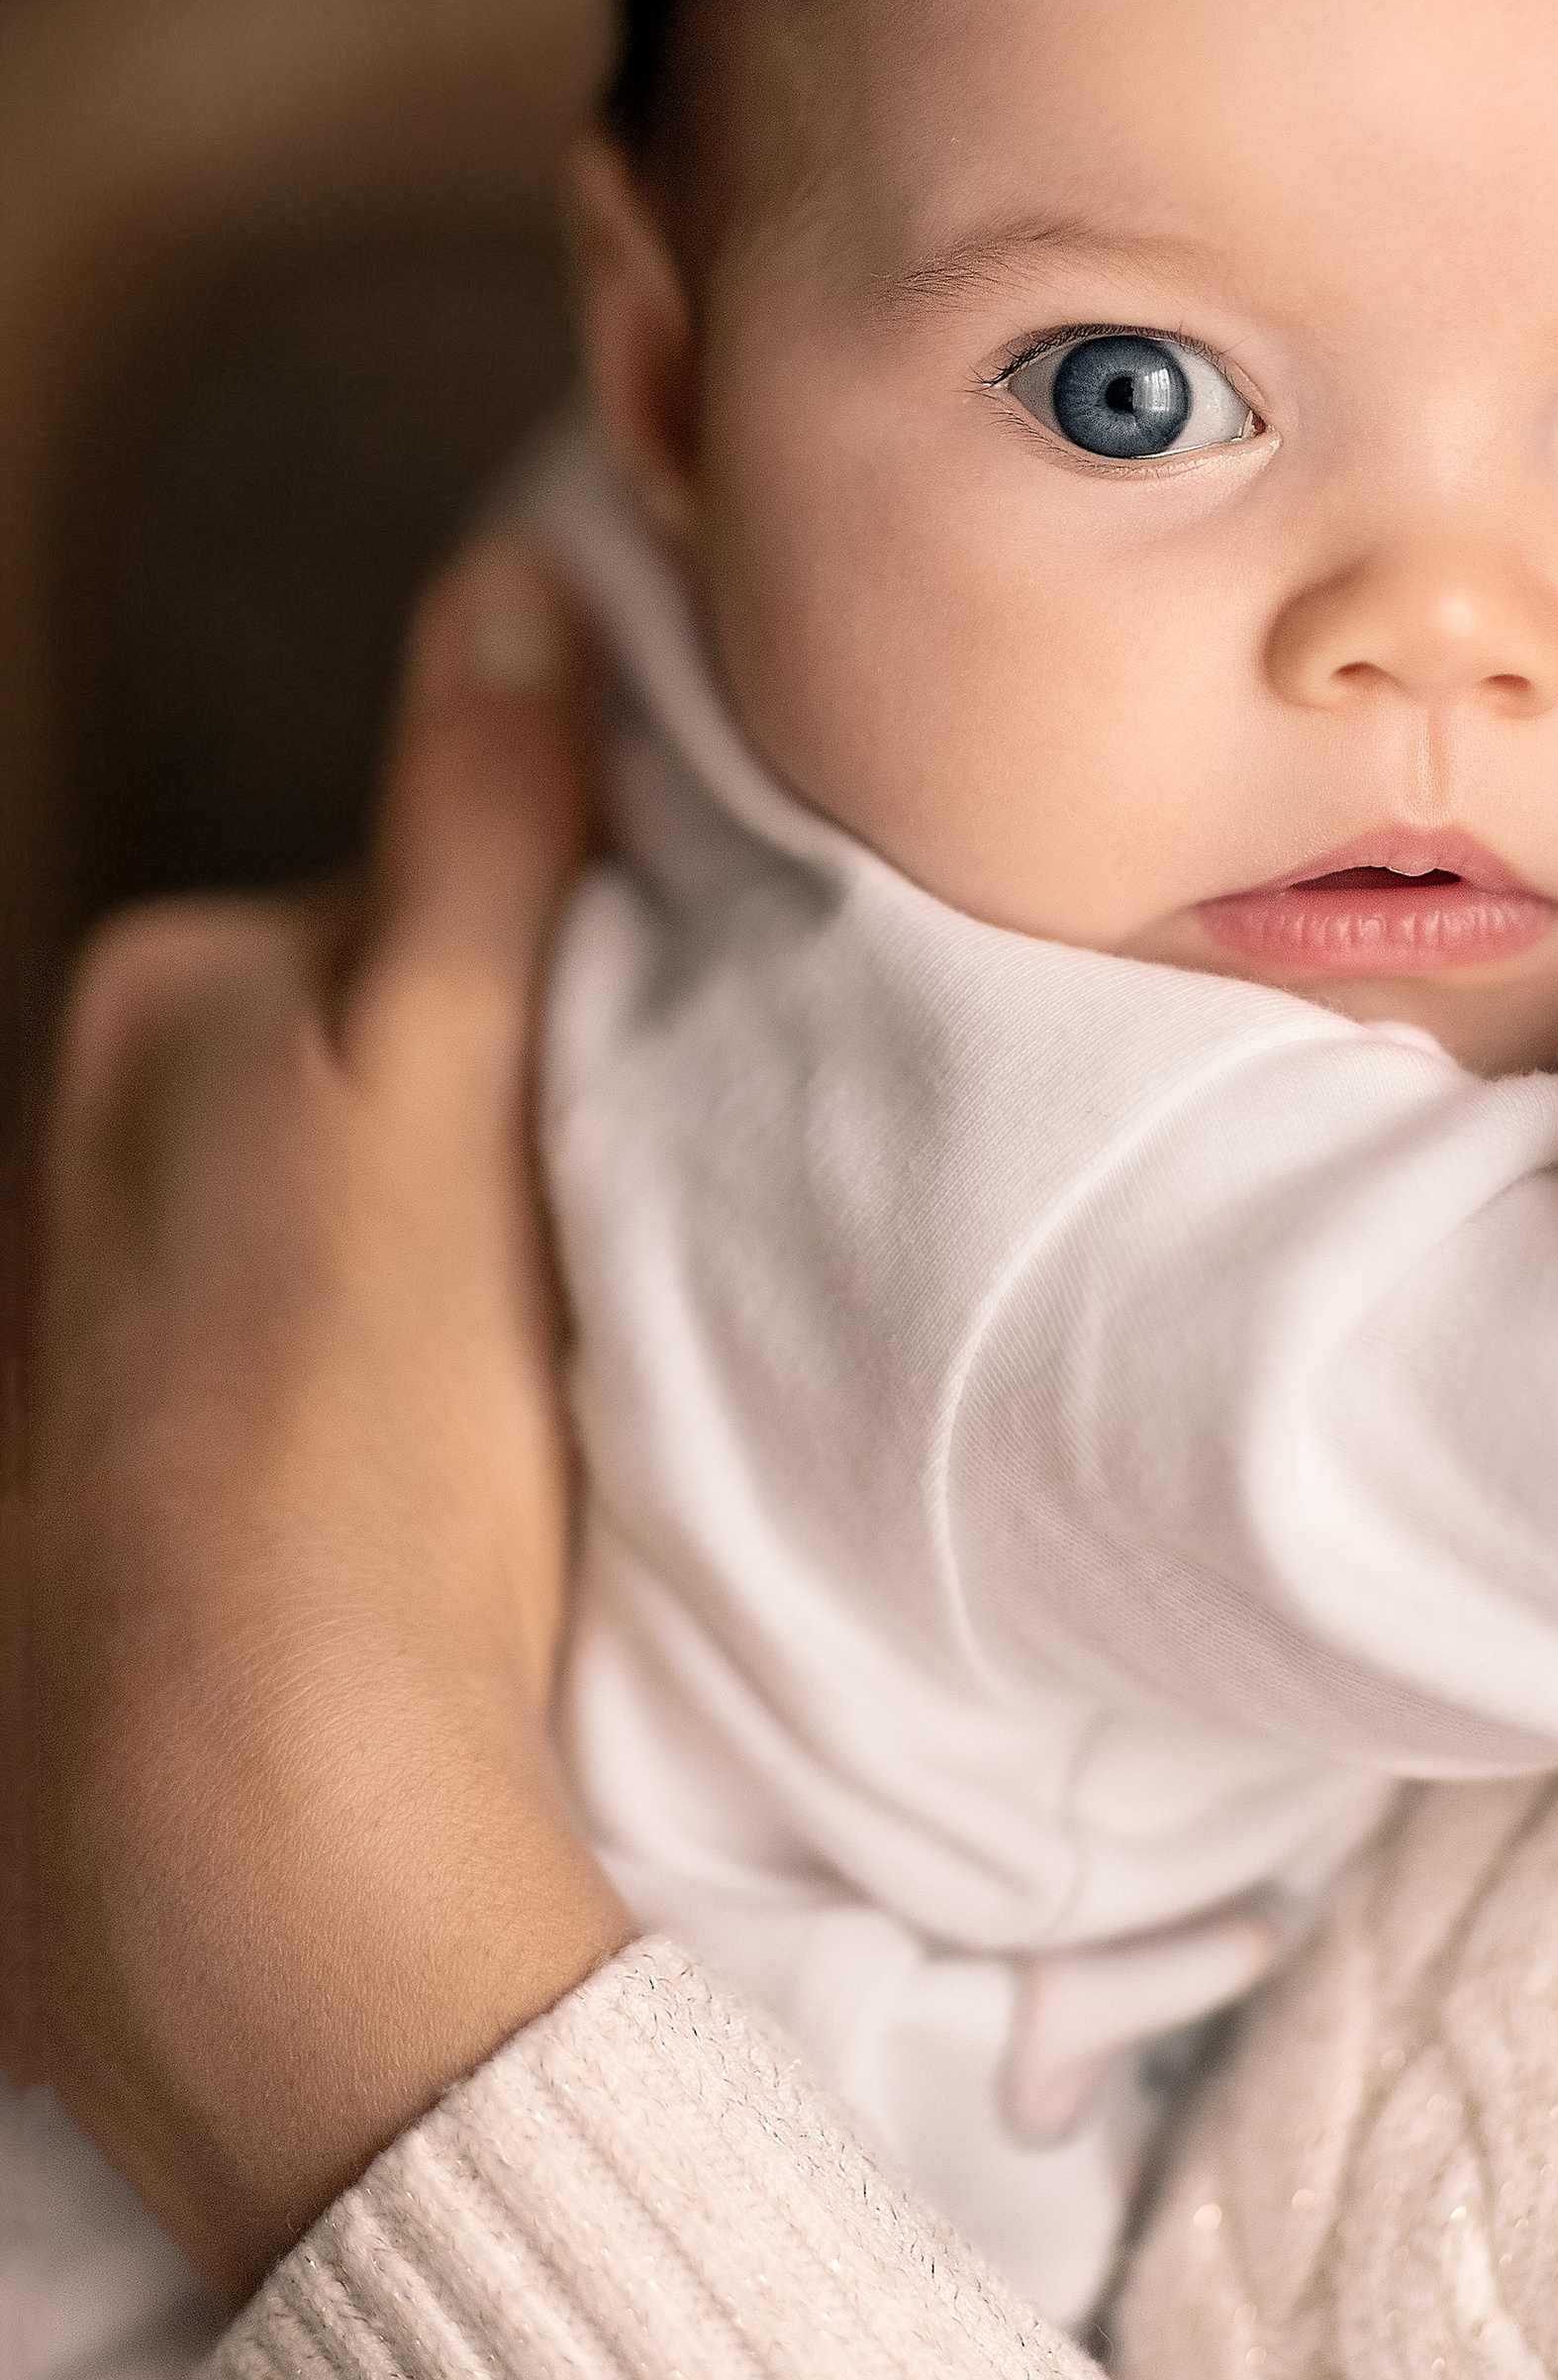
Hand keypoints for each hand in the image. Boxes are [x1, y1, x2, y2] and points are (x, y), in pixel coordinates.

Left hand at [25, 541, 636, 2300]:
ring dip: (454, 1234)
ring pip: (349, 1183)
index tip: (651, 1095)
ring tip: (534, 1363)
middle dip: (503, 1107)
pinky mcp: (124, 1439)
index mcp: (162, 989)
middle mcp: (85, 1117)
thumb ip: (479, 829)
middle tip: (604, 1238)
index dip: (574, 985)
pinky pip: (307, 1320)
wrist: (248, 1808)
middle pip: (379, 1039)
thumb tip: (508, 572)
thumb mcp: (452, 1081)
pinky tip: (444, 1454)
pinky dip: (388, 1354)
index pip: (427, 899)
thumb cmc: (369, 1431)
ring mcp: (93, 1287)